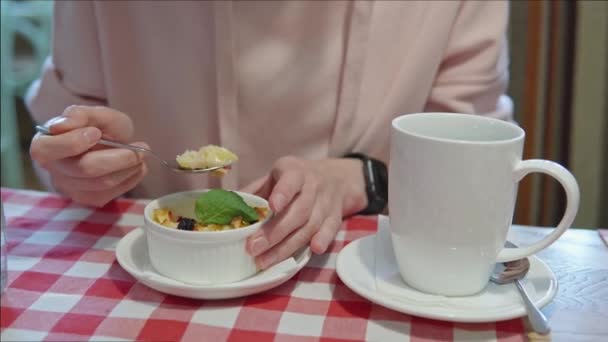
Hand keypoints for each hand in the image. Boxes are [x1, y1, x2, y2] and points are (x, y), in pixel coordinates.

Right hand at [29, 105, 147, 206]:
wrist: (114, 142)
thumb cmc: (100, 127)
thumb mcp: (96, 114)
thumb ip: (80, 115)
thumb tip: (60, 126)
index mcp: (44, 144)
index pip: (47, 150)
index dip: (73, 142)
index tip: (96, 132)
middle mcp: (53, 169)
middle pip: (84, 169)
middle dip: (118, 157)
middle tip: (141, 147)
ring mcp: (69, 187)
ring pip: (102, 183)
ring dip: (129, 168)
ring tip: (141, 155)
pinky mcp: (88, 198)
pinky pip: (112, 193)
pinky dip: (130, 179)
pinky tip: (136, 167)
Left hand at [241, 156, 367, 268]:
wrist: (335, 178)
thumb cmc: (294, 180)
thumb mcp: (275, 177)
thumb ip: (254, 192)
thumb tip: (226, 208)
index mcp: (294, 171)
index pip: (291, 179)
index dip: (283, 192)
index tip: (272, 206)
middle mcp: (313, 185)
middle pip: (298, 211)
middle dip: (275, 232)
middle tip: (254, 247)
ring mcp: (326, 202)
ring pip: (310, 225)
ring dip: (288, 246)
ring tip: (265, 260)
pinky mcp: (335, 217)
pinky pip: (330, 230)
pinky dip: (322, 240)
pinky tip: (312, 250)